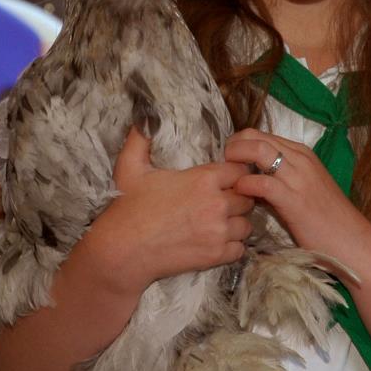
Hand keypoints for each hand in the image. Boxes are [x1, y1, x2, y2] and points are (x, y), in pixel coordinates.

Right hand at [86, 128, 254, 293]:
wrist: (122, 251)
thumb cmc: (127, 207)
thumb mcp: (130, 166)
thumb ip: (142, 138)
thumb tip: (145, 115)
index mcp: (203, 179)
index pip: (240, 169)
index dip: (235, 172)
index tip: (224, 178)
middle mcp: (217, 204)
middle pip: (248, 195)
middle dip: (238, 195)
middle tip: (222, 199)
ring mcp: (219, 232)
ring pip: (247, 223)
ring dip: (237, 221)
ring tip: (220, 220)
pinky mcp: (216, 256)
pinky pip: (240, 248)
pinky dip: (232, 245)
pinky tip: (217, 240)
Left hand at [224, 128, 370, 265]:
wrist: (352, 243)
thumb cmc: (326, 220)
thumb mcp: (302, 189)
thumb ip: (280, 178)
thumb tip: (251, 178)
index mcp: (302, 153)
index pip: (261, 134)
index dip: (239, 144)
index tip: (229, 161)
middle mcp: (300, 158)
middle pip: (255, 136)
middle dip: (232, 147)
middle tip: (223, 168)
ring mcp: (298, 176)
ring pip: (257, 150)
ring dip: (235, 160)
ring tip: (227, 179)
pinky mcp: (294, 199)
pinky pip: (261, 181)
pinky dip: (245, 184)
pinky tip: (240, 194)